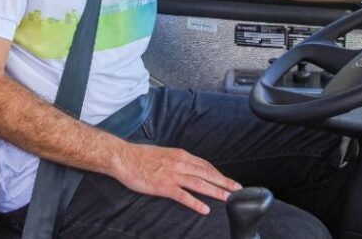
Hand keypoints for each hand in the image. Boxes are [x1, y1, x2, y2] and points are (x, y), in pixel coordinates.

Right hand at [110, 142, 240, 214]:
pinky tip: (205, 209)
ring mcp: (172, 175)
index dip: (217, 173)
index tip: (227, 180)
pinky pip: (183, 196)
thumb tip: (186, 166)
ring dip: (216, 191)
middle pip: (207, 173)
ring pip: (199, 184)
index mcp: (180, 154)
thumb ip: (176, 159)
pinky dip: (196, 203)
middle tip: (238, 188)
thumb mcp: (163, 152)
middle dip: (224, 181)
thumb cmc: (140, 155)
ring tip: (228, 198)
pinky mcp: (164, 186)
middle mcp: (180, 163)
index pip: (204, 164)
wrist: (123, 157)